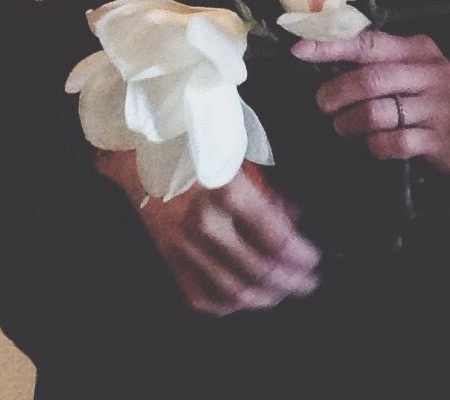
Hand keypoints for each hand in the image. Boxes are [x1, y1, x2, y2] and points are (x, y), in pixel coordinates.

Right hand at [95, 154, 320, 315]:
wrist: (135, 151)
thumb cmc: (192, 145)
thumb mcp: (236, 157)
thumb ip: (266, 191)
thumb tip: (294, 218)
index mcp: (226, 191)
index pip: (273, 237)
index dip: (299, 255)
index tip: (314, 259)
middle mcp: (204, 223)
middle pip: (257, 270)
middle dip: (290, 281)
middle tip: (308, 282)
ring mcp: (182, 245)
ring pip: (230, 291)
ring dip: (263, 297)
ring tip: (282, 293)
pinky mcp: (166, 257)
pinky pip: (197, 294)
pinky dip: (224, 304)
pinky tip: (241, 300)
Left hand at [293, 30, 449, 176]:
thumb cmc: (434, 95)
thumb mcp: (414, 67)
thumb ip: (378, 61)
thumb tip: (322, 55)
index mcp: (417, 49)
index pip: (367, 43)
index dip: (330, 47)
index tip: (299, 51)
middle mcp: (429, 74)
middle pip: (369, 80)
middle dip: (335, 94)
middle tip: (323, 105)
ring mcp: (436, 107)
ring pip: (376, 113)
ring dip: (349, 123)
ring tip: (344, 127)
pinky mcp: (438, 140)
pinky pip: (392, 142)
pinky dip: (373, 145)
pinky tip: (372, 144)